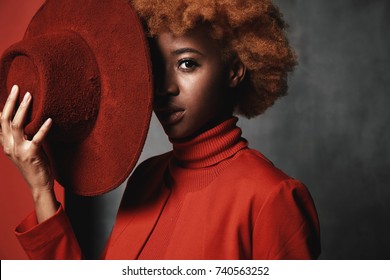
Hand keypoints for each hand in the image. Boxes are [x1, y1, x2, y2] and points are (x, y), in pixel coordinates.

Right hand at [1, 85, 57, 221]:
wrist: (39, 185)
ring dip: (23, 109)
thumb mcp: (23, 150)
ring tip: (30, 96)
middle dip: (11, 102)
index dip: (4, 107)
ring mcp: (19, 151)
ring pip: (17, 125)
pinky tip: (50, 120)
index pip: (0, 122)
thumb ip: (21, 137)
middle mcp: (9, 146)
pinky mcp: (32, 155)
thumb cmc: (34, 166)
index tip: (9, 92)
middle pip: (5, 120)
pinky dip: (43, 128)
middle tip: (17, 87)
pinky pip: (37, 138)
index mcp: (6, 144)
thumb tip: (27, 121)